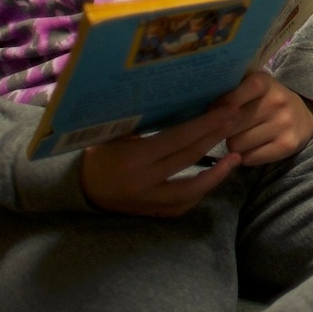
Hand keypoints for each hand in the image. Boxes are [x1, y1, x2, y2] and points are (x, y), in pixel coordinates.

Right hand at [79, 105, 242, 216]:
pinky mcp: (149, 214)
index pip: (178, 139)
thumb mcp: (115, 133)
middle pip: (189, 159)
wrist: (76, 189)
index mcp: (134, 159)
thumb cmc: (97, 153)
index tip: (228, 111)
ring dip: (217, 175)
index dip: (206, 124)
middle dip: (215, 138)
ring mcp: (147, 202)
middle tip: (235, 121)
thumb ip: (144, 121)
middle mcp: (143, 182)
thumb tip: (181, 97)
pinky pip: (180, 206)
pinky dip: (198, 193)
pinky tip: (212, 178)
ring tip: (236, 158)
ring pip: (190, 191)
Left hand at [219, 72, 312, 166]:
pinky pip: (249, 158)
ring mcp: (283, 124)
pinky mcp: (287, 145)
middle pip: (228, 126)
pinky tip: (254, 147)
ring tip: (244, 136)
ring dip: (234, 144)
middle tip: (231, 127)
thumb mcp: (254, 87)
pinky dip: (246, 156)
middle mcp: (276, 101)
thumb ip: (230, 90)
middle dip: (224, 130)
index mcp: (264, 82)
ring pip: (236, 145)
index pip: (230, 98)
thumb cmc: (269, 100)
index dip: (217, 109)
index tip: (213, 113)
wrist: (307, 115)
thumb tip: (198, 105)